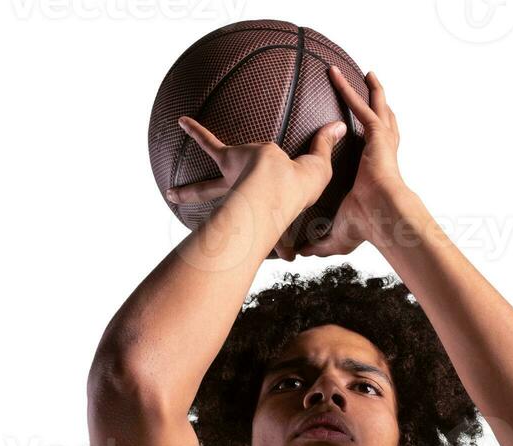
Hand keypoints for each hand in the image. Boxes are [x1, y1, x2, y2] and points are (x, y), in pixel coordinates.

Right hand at [166, 115, 348, 257]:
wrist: (277, 181)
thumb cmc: (299, 183)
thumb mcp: (319, 165)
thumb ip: (326, 144)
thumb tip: (341, 126)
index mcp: (275, 208)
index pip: (279, 231)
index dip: (284, 246)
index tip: (290, 258)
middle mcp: (250, 199)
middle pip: (237, 216)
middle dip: (227, 230)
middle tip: (215, 242)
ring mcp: (236, 183)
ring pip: (207, 188)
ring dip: (189, 192)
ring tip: (170, 194)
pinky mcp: (229, 161)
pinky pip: (209, 143)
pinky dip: (196, 131)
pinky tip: (181, 120)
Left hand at [297, 66, 406, 258]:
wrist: (381, 216)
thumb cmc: (366, 226)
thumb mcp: (337, 234)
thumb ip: (320, 241)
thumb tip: (304, 253)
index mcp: (376, 172)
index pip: (376, 151)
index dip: (375, 140)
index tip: (368, 134)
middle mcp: (381, 153)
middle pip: (384, 123)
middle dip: (380, 105)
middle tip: (376, 92)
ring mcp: (381, 142)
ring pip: (377, 107)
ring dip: (370, 89)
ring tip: (367, 73)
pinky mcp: (377, 134)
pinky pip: (362, 105)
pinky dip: (350, 89)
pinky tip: (337, 74)